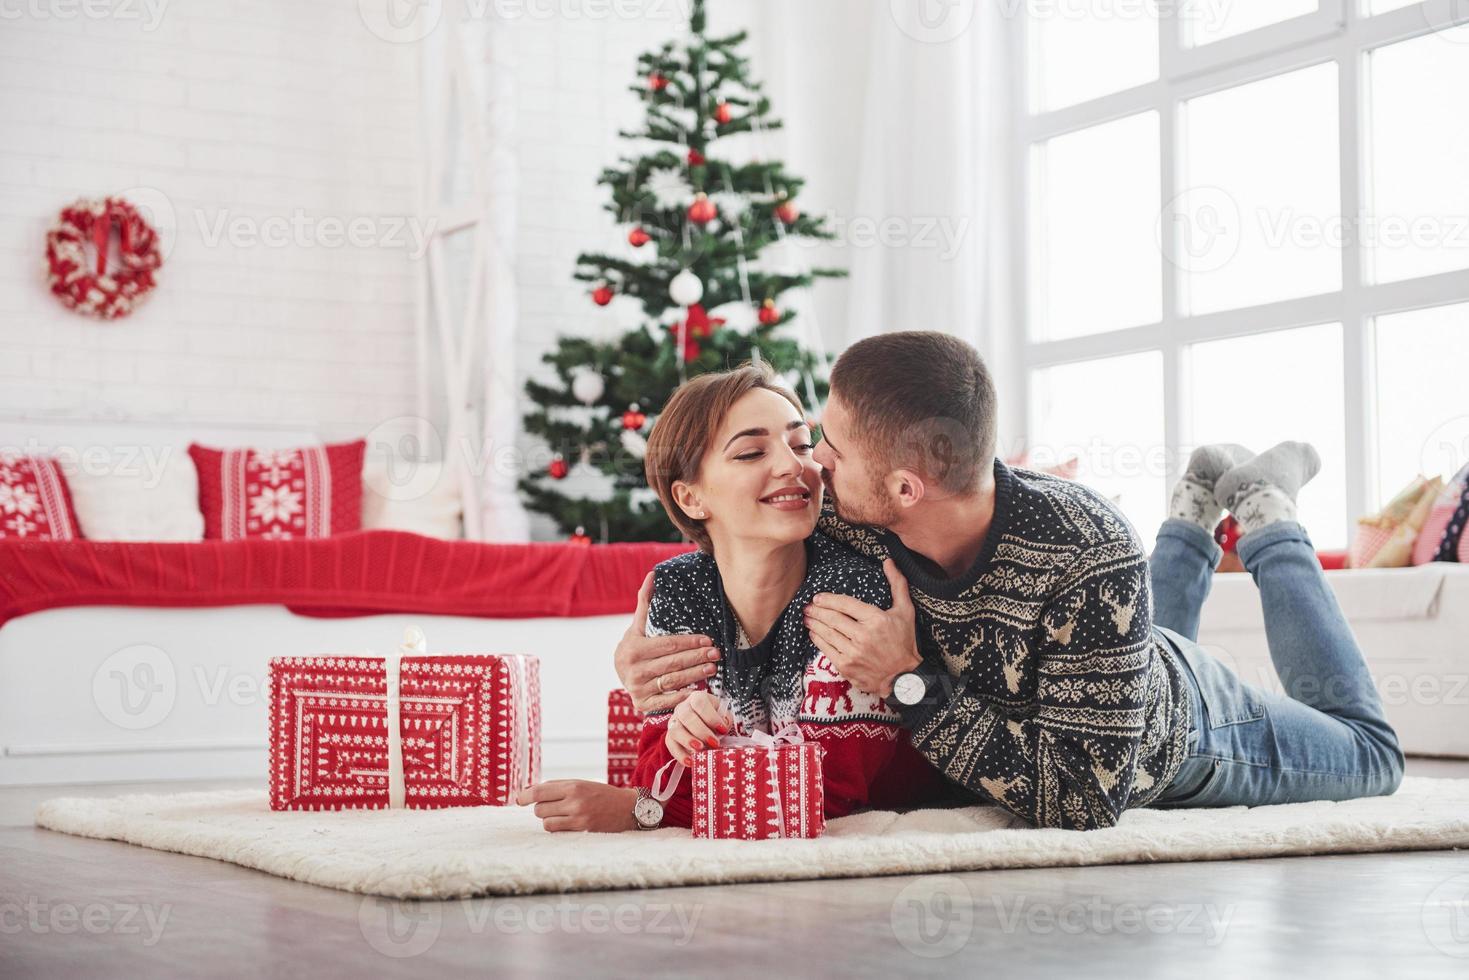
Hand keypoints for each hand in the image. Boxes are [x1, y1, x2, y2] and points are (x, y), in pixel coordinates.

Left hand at [516, 780, 638, 832]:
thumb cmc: (600, 795)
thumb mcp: (580, 784)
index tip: (519, 799)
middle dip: (541, 808)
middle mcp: (575, 801)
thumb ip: (556, 787)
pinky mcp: (582, 830)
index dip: (525, 796)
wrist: (627, 808)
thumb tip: (528, 792)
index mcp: (573, 785)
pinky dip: (557, 828)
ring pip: (546, 822)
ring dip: (549, 819)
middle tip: (553, 807)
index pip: (539, 791)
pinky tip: (568, 823)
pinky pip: (557, 832)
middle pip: (540, 809)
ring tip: (562, 815)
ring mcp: (578, 817)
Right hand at [615, 571, 720, 713]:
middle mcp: (633, 670)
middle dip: (697, 658)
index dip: (690, 643)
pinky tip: (699, 692)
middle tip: (716, 654)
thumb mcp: (637, 626)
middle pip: (673, 663)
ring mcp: (637, 689)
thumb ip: (645, 602)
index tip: (708, 640)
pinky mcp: (642, 704)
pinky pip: (666, 701)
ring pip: (672, 681)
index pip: (668, 645)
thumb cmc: (635, 646)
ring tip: (713, 668)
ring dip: (695, 675)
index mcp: (634, 649)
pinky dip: (682, 697)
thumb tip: (653, 574)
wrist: (620, 673)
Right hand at [664, 691, 732, 764]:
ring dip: (688, 741)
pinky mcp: (670, 736)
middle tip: (714, 743)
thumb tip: (722, 730)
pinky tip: (690, 762)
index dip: (711, 717)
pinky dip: (680, 754)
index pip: (700, 703)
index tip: (723, 730)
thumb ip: (725, 721)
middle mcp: (682, 708)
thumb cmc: (715, 719)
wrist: (705, 723)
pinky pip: (670, 744)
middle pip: (686, 716)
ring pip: (675, 730)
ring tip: (700, 751)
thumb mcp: (723, 715)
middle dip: (701, 731)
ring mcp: (674, 721)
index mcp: (697, 698)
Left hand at [804, 558, 921, 697]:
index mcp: (876, 620)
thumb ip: (897, 584)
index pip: (845, 604)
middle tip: (807, 606)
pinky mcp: (846, 667)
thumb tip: (888, 561)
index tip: (818, 597)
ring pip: (827, 633)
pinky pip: (826, 650)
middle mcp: (863, 636)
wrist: (903, 677)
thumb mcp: (906, 611)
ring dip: (814, 623)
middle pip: (832, 618)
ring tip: (807, 617)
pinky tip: (813, 633)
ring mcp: (853, 653)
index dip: (828, 599)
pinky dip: (817, 640)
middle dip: (817, 610)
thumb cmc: (904, 642)